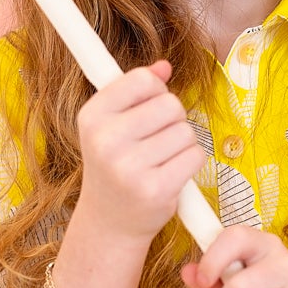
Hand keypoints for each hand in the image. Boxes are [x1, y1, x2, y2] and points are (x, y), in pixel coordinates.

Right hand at [77, 61, 206, 243]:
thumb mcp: (112, 125)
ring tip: (162, 160)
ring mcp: (129, 167)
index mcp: (92, 117)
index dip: (156, 91)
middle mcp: (105, 141)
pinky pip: (195, 156)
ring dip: (183, 143)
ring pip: (186, 131)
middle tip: (157, 140)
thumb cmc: (114, 166)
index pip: (142, 80)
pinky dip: (191, 162)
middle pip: (170, 104)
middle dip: (174, 119)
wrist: (109, 221)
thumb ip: (136, 91)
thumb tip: (164, 66)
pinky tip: (172, 174)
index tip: (148, 108)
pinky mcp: (155, 189)